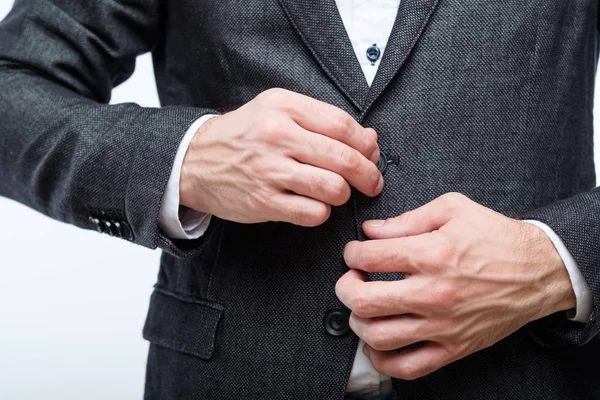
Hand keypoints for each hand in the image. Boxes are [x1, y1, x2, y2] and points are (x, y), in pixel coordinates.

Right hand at [180, 88, 382, 225]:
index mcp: (283, 107)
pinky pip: (313, 213)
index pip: (342, 125)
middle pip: (343, 158)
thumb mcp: (278, 111)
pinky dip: (323, 212)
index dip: (366, 143)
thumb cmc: (244, 135)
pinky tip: (316, 205)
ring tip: (339, 192)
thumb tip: (369, 139)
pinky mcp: (263, 201)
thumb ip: (322, 121)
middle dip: (368, 174)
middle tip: (372, 182)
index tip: (371, 153)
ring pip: (332, 188)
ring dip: (344, 194)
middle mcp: (277, 136)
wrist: (195, 161)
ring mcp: (269, 171)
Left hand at [336, 193, 575, 379]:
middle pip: (363, 300)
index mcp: (432, 254)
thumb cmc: (496, 238)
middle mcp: (434, 292)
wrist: (539, 271)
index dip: (352, 253)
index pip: (369, 257)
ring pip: (379, 336)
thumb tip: (371, 230)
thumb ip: (408, 219)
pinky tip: (376, 344)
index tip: (355, 253)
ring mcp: (443, 325)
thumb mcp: (453, 209)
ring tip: (362, 308)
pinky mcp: (454, 347)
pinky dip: (382, 360)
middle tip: (350, 279)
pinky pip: (408, 367)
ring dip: (358, 322)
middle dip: (345, 287)